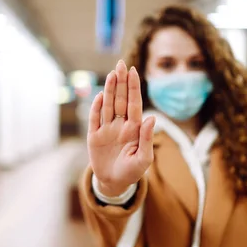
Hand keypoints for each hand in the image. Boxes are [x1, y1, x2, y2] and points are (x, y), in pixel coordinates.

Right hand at [87, 60, 155, 196]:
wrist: (114, 183)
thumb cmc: (132, 172)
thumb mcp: (144, 159)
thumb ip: (147, 138)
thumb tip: (152, 117)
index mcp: (134, 128)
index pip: (134, 103)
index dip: (133, 88)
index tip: (134, 71)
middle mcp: (120, 125)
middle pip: (120, 99)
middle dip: (121, 82)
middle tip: (121, 64)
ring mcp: (107, 129)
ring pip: (108, 105)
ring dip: (109, 90)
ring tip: (112, 74)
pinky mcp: (94, 136)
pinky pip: (95, 118)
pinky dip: (96, 107)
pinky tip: (99, 95)